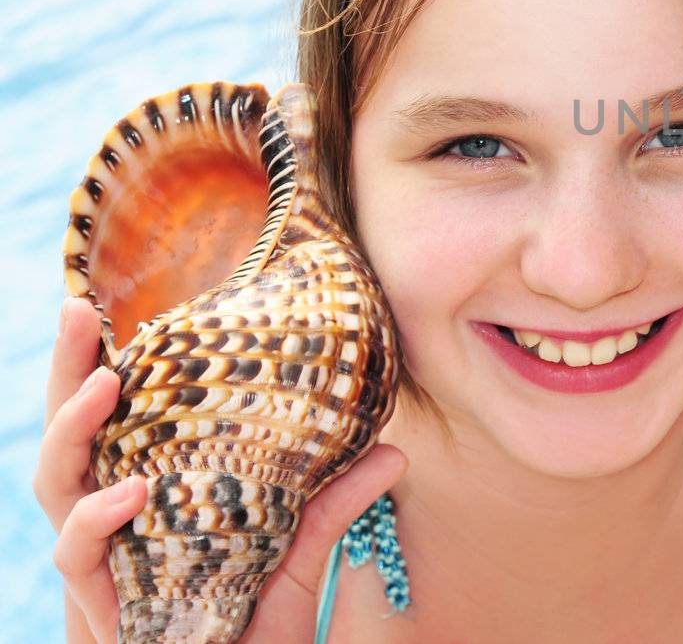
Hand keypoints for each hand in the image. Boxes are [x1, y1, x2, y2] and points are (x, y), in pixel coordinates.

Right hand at [35, 297, 406, 642]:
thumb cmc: (251, 629)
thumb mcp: (299, 556)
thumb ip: (333, 504)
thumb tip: (394, 449)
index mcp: (154, 490)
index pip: (120, 418)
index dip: (104, 362)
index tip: (104, 302)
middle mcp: (117, 516)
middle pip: (73, 433)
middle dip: (66, 369)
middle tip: (75, 310)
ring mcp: (103, 557)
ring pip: (58, 483)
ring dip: (73, 429)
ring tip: (103, 383)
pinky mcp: (101, 603)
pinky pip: (79, 555)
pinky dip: (98, 521)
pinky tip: (130, 494)